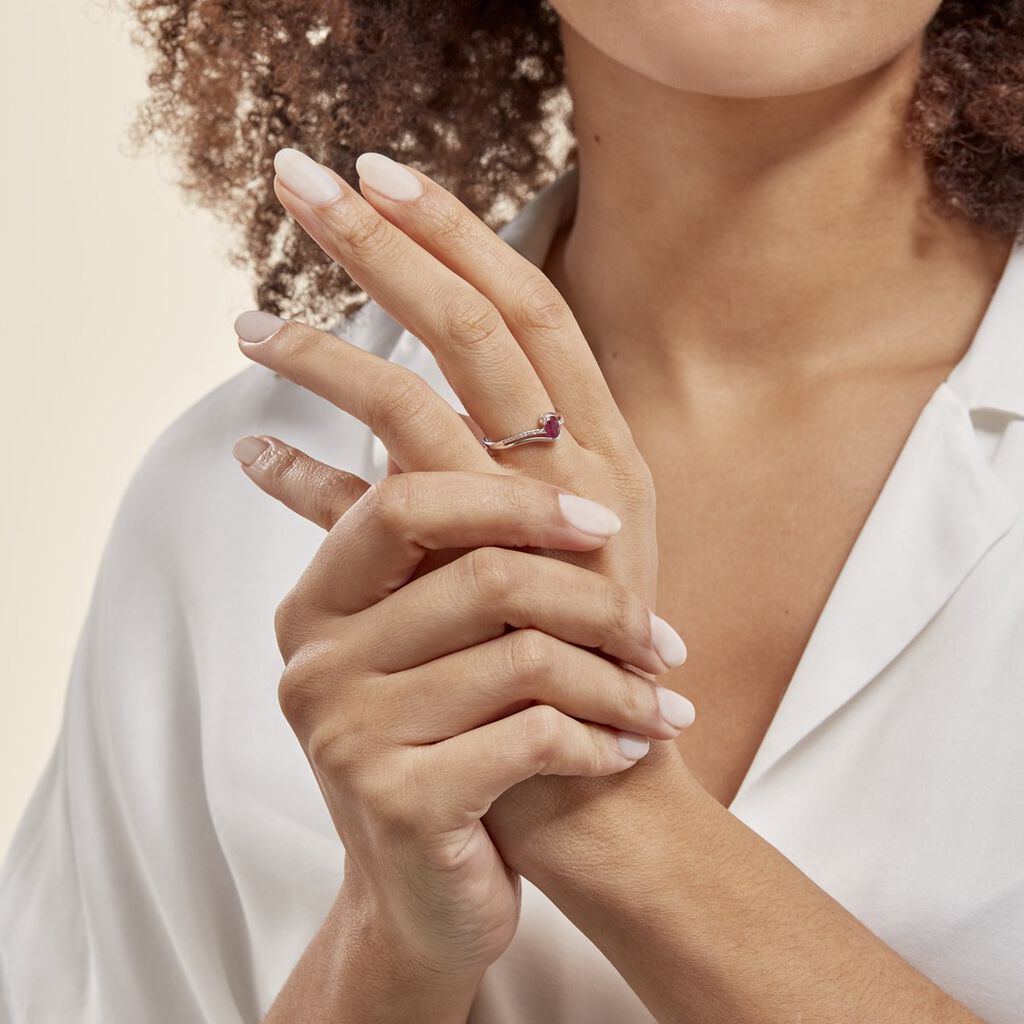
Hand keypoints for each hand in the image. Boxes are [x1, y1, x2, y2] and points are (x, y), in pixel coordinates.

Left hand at [236, 147, 694, 877]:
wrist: (606, 779)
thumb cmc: (575, 652)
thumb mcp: (540, 543)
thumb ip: (471, 479)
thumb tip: (358, 430)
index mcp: (603, 442)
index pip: (531, 308)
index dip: (460, 236)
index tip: (384, 177)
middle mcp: (582, 466)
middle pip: (479, 324)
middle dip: (392, 244)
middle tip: (306, 178)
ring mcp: (540, 524)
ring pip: (423, 400)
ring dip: (328, 351)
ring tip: (245, 319)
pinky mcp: (492, 586)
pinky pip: (383, 513)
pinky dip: (309, 479)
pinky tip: (248, 452)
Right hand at [247, 465, 690, 978]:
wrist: (422, 898)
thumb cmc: (448, 748)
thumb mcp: (436, 650)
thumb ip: (451, 555)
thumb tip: (508, 425)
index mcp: (321, 601)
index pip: (406, 501)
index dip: (514, 500)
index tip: (603, 524)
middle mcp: (317, 661)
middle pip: (485, 576)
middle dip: (600, 603)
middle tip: (661, 639)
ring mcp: (348, 734)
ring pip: (526, 659)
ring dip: (618, 683)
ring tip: (661, 705)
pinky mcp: (399, 804)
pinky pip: (533, 737)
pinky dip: (599, 741)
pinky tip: (626, 751)